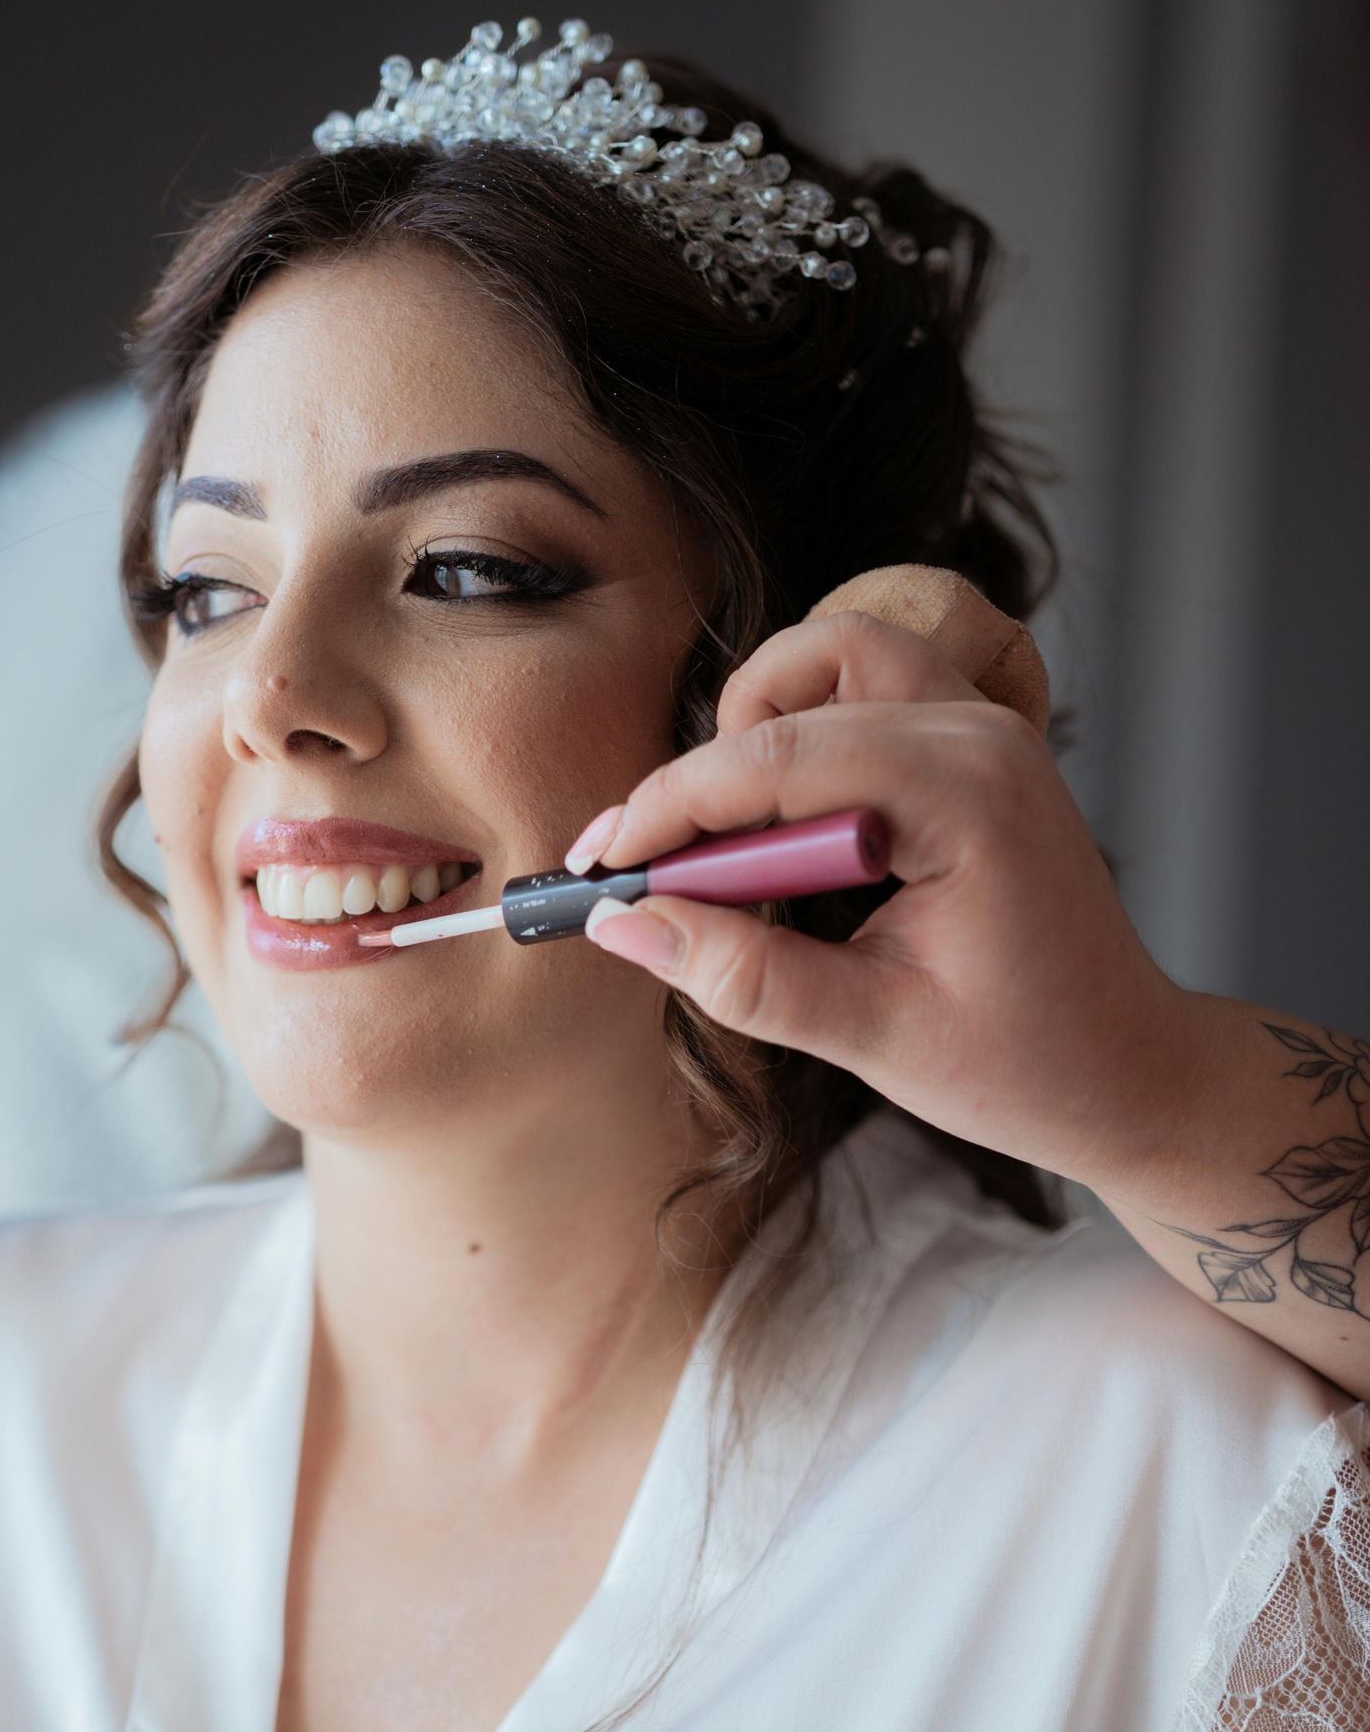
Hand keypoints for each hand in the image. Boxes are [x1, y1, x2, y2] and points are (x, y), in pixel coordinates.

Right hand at [576, 612, 1197, 1201]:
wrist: (1128, 1068)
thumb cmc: (1025, 1062)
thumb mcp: (871, 1035)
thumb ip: (743, 974)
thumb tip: (623, 925)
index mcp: (968, 792)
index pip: (777, 758)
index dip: (670, 808)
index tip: (602, 867)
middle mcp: (979, 732)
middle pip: (799, 682)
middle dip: (706, 772)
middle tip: (651, 867)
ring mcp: (983, 727)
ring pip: (831, 662)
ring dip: (759, 737)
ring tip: (729, 852)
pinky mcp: (972, 744)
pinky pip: (863, 695)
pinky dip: (802, 743)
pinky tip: (785, 842)